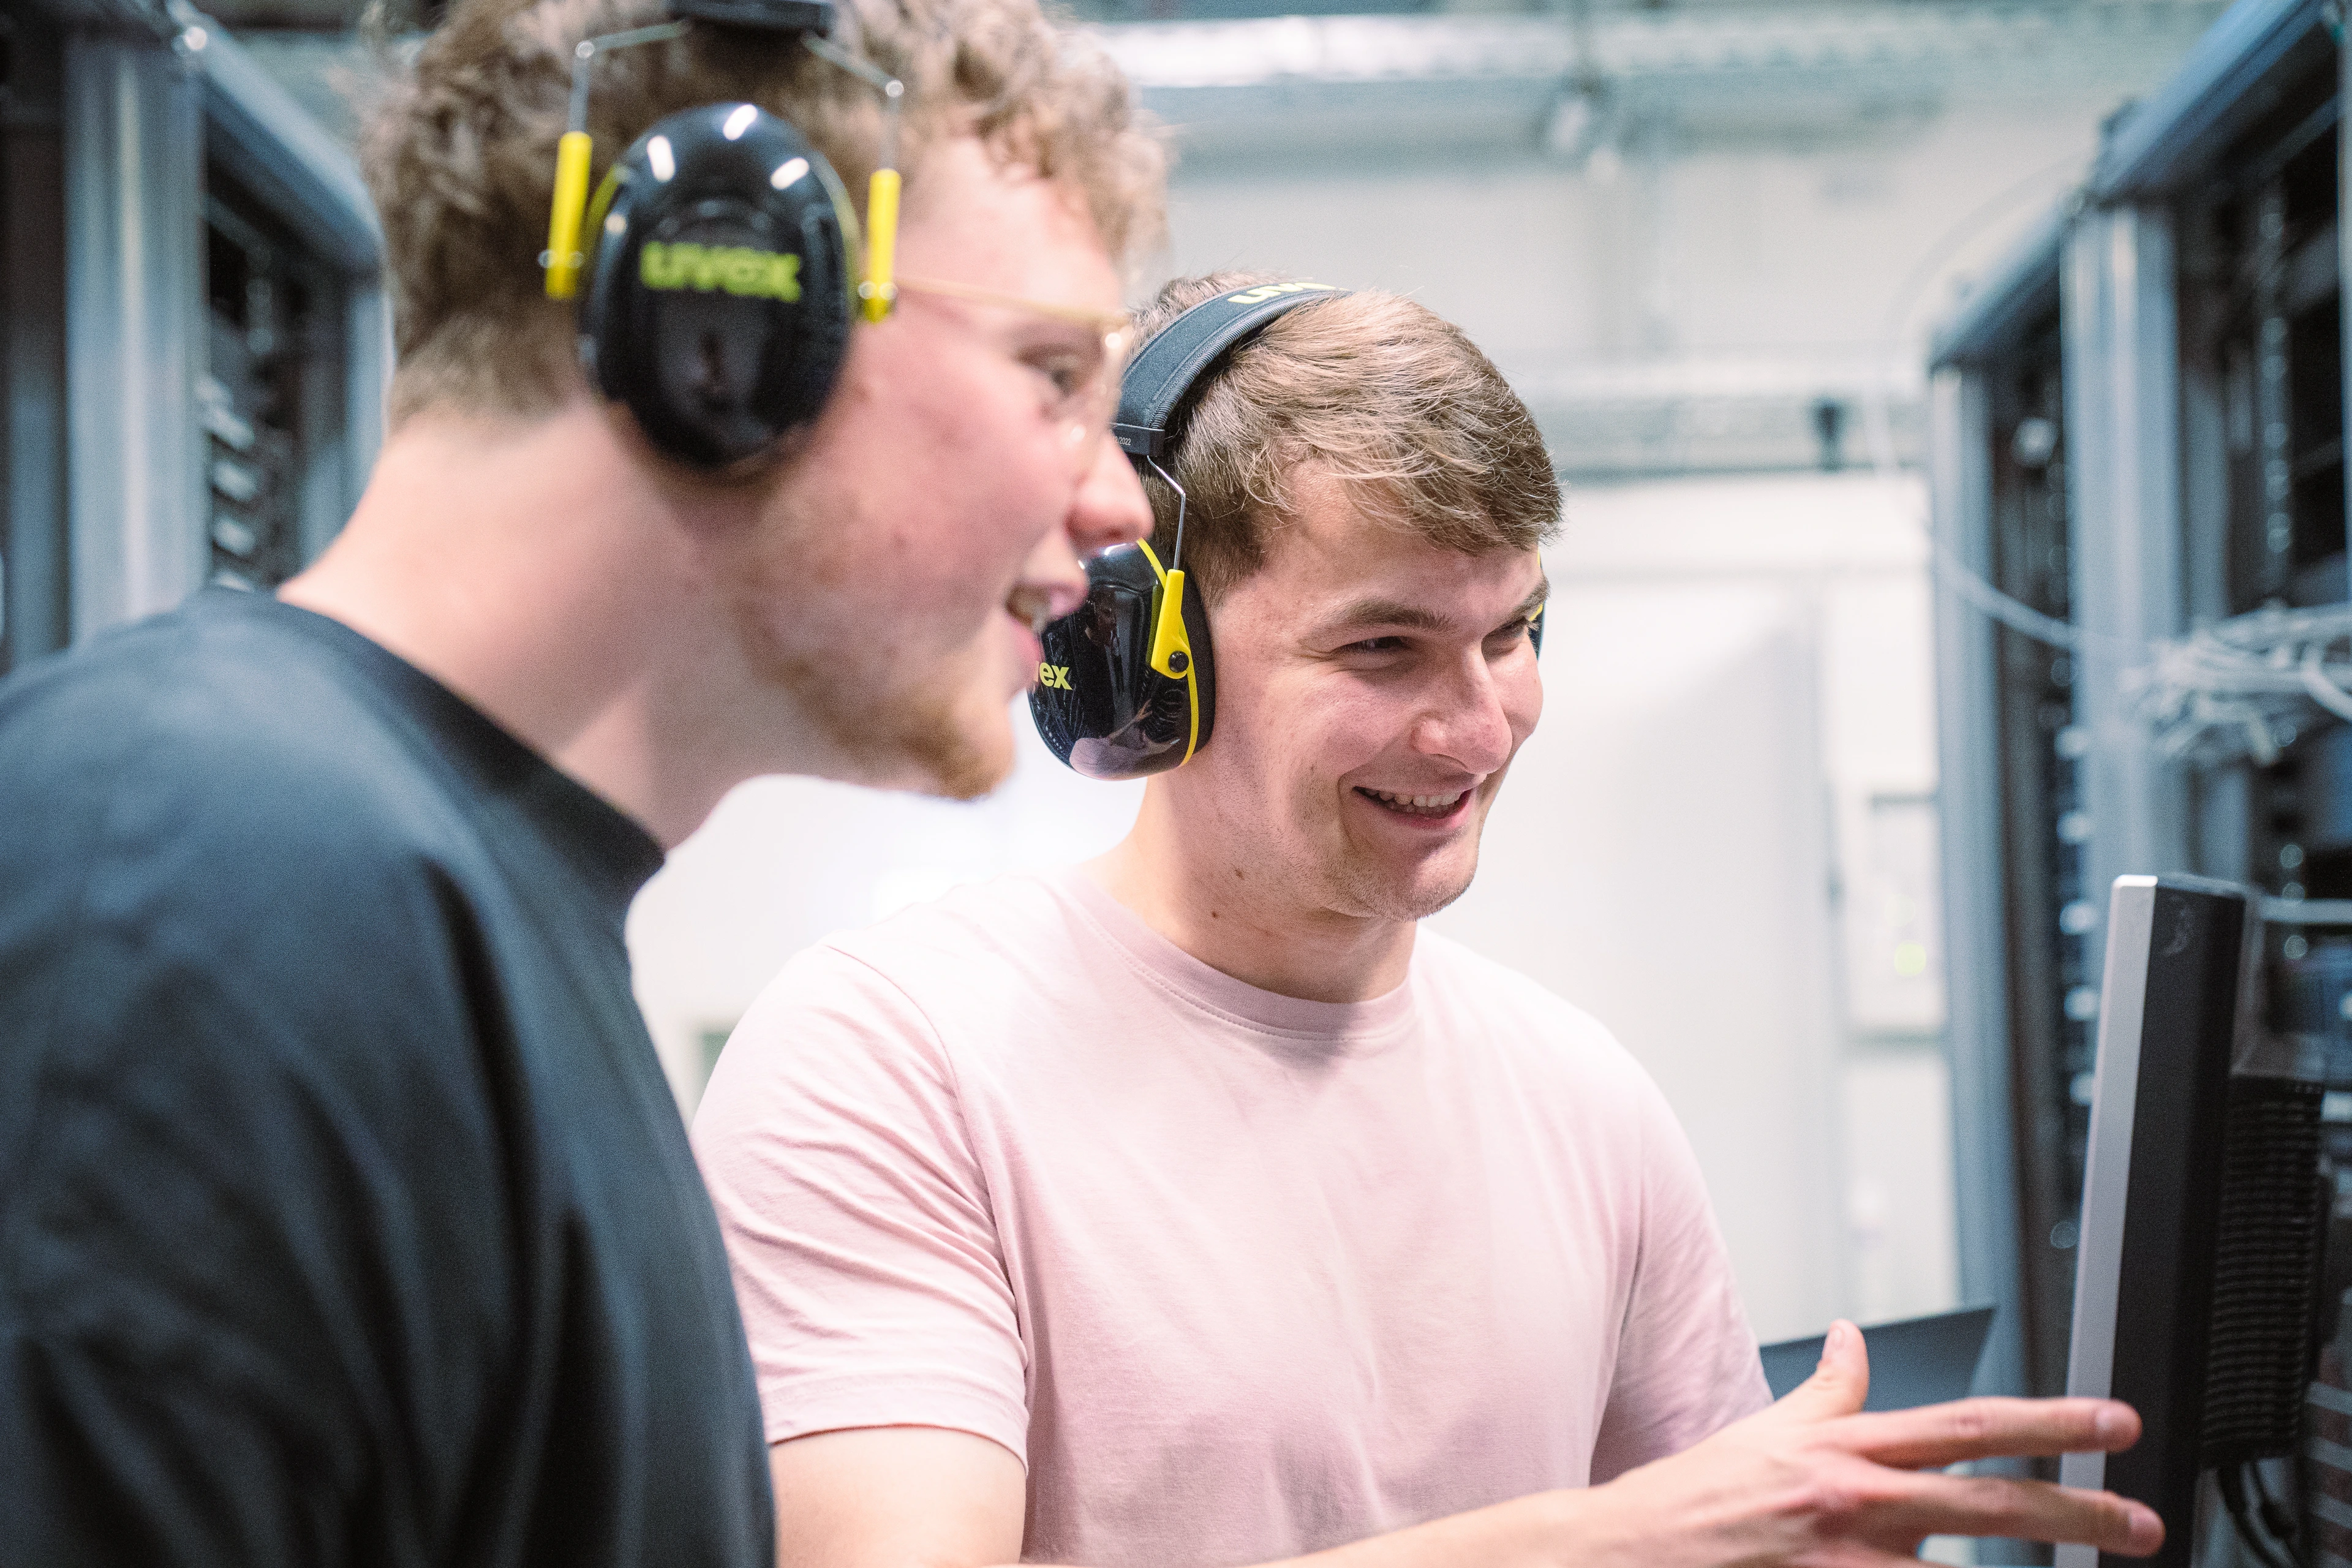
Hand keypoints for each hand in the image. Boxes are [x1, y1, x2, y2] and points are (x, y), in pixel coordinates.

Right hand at [1578, 1320, 2164, 1566]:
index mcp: (1842, 1451)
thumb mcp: (1760, 1432)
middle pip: (1990, 1505)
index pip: (1965, 1426)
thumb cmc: (1689, 1504)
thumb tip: (1860, 1339)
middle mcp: (1853, 1503)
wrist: (1619, 1558)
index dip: (2048, 1421)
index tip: (2114, 1421)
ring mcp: (1844, 1566)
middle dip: (2079, 1515)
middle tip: (2145, 1525)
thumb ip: (1826, 1393)